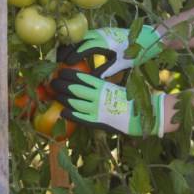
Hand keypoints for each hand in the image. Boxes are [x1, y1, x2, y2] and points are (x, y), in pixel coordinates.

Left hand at [51, 69, 168, 136]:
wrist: (142, 116)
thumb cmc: (130, 102)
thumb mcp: (116, 89)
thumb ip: (103, 87)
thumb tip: (91, 83)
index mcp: (104, 86)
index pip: (82, 77)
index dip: (69, 74)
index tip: (60, 71)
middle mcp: (98, 96)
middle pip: (75, 88)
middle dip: (61, 85)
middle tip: (52, 82)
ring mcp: (97, 109)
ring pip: (75, 102)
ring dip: (63, 98)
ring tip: (53, 94)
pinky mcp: (98, 121)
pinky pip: (81, 118)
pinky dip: (71, 114)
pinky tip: (63, 112)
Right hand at [58, 24, 163, 78]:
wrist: (144, 37)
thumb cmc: (134, 52)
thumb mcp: (121, 63)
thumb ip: (107, 70)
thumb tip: (93, 79)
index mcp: (107, 42)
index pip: (87, 47)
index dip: (75, 55)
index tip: (66, 64)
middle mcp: (102, 34)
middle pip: (79, 40)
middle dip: (67, 50)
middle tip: (57, 61)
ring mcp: (101, 31)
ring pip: (81, 37)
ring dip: (70, 45)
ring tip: (60, 56)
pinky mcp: (101, 32)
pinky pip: (85, 36)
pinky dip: (76, 43)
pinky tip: (70, 51)